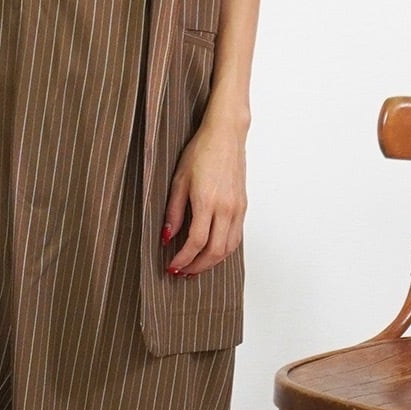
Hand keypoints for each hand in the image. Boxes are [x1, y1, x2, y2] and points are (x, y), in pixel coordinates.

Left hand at [162, 122, 246, 278]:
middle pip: (215, 251)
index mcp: (207, 201)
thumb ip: (173, 211)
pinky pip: (236, 237)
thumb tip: (167, 237)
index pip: (196, 242)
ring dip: (212, 262)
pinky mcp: (243, 207)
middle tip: (182, 273)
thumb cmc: (200, 152)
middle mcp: (226, 208)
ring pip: (228, 248)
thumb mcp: (178, 180)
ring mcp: (237, 208)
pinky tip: (211, 252)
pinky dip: (223, 251)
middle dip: (197, 266)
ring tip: (195, 267)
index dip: (183, 259)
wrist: (226, 136)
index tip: (172, 267)